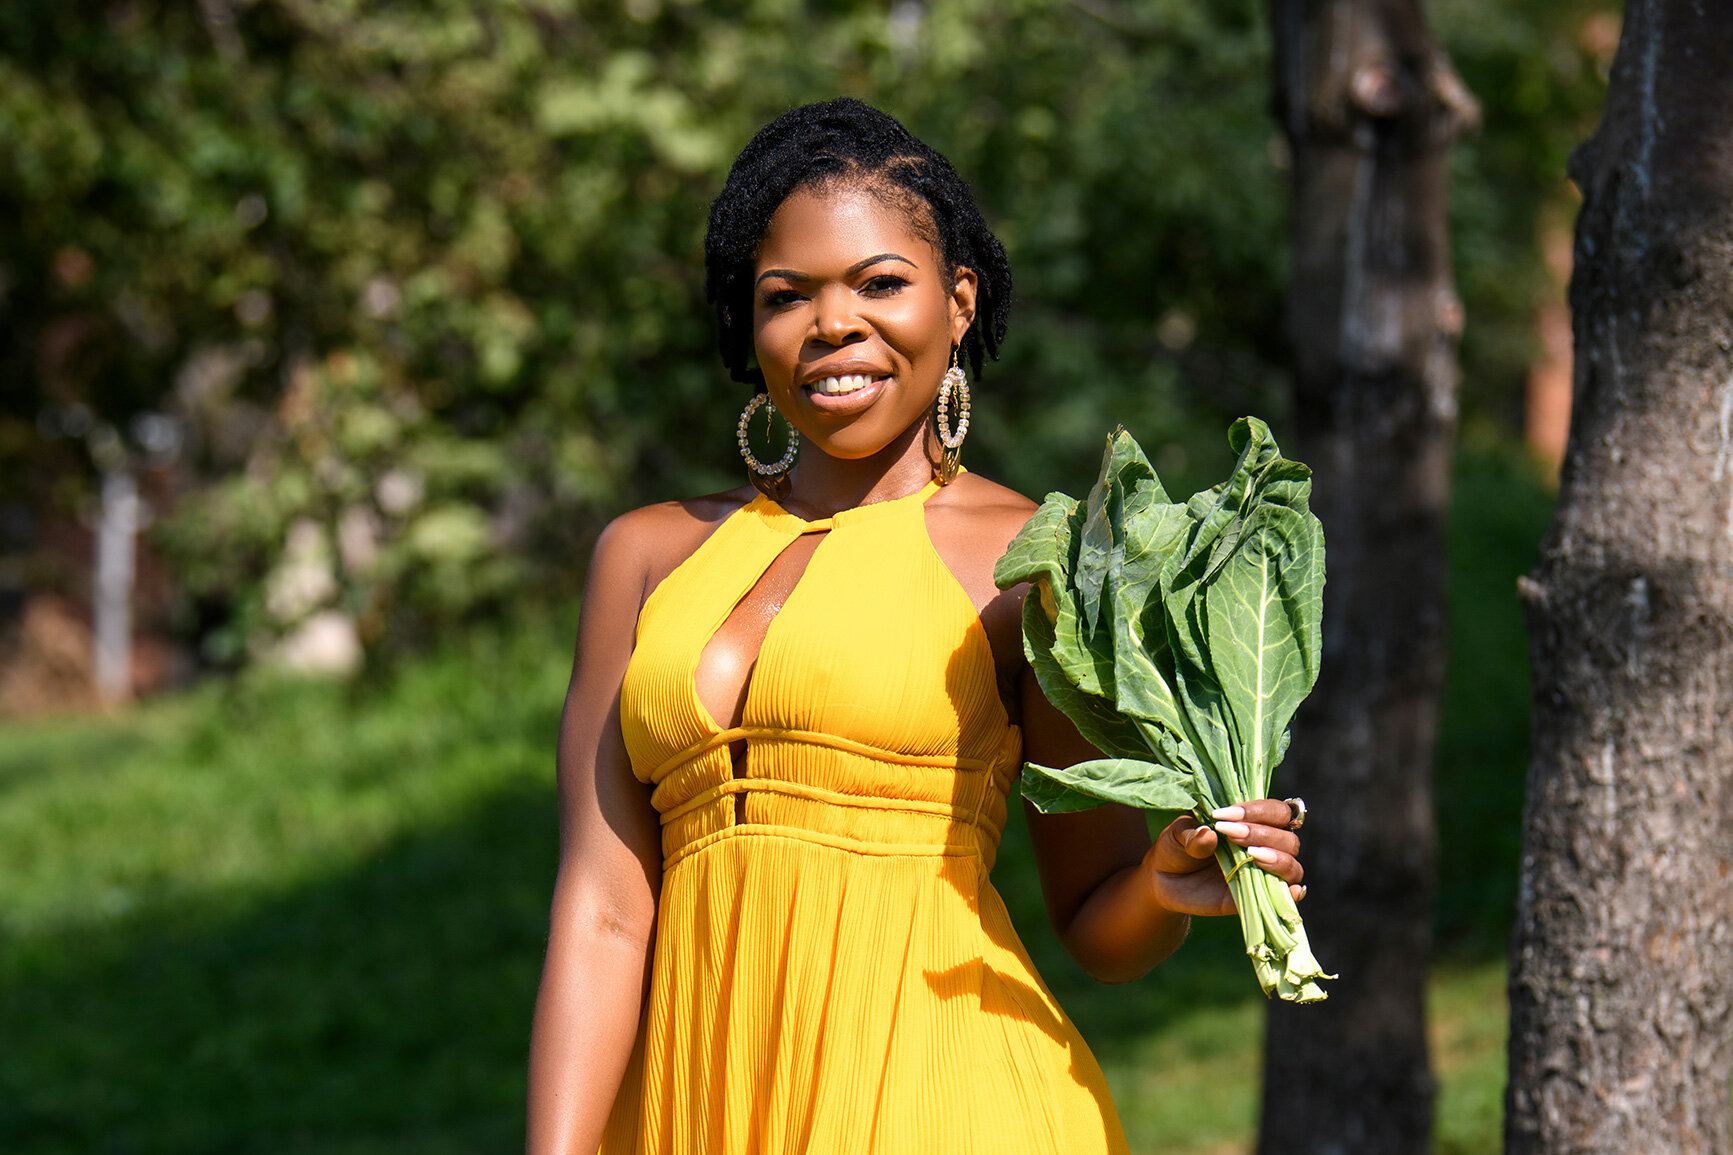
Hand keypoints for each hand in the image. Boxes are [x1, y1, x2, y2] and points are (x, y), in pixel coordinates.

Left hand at [1141, 799, 1305, 917]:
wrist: (1164, 881)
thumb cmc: (1177, 848)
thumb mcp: (1177, 835)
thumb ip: (1191, 834)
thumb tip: (1208, 833)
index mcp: (1251, 824)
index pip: (1275, 812)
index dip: (1257, 811)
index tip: (1224, 815)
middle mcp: (1265, 847)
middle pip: (1288, 838)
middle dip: (1262, 833)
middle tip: (1230, 834)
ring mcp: (1263, 874)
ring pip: (1292, 866)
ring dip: (1278, 859)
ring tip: (1251, 855)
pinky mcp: (1257, 898)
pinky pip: (1285, 898)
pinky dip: (1293, 893)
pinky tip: (1291, 890)